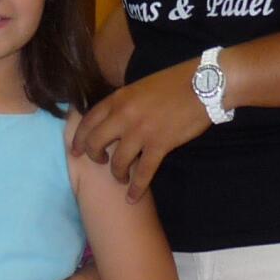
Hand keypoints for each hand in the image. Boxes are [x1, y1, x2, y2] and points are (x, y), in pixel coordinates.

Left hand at [68, 67, 208, 201]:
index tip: (75, 150)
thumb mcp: (141, 86)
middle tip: (100, 162)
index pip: (88, 121)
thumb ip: (124, 102)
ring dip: (117, 174)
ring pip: (117, 161)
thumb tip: (114, 116)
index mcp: (118, 99)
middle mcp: (124, 115)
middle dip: (93, 157)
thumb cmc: (175, 82)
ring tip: (121, 178)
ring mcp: (141, 132)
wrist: (205, 84)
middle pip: (95, 143)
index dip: (78, 139)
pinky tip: (132, 198)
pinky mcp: (160, 145)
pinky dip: (136, 188)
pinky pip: (143, 173)